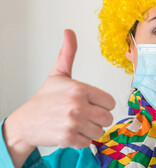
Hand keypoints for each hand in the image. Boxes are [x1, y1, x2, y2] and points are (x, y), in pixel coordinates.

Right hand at [3, 29, 115, 166]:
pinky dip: (82, 139)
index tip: (92, 104)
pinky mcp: (68, 138)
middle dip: (99, 118)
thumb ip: (68, 53)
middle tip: (85, 115)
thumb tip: (69, 31)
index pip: (110, 102)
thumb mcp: (58, 74)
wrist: (26, 122)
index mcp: (80, 89)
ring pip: (100, 131)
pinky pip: (89, 142)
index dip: (103, 104)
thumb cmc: (45, 98)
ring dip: (91, 129)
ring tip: (77, 123)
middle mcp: (78, 106)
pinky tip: (71, 131)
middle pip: (108, 118)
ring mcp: (73, 123)